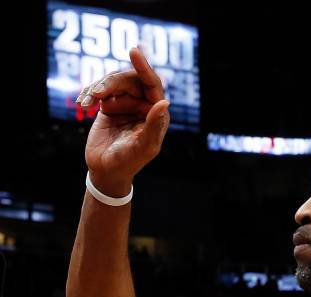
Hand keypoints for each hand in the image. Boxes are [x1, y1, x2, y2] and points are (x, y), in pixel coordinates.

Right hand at [76, 47, 169, 196]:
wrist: (106, 171)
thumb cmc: (129, 161)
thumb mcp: (144, 146)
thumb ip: (153, 125)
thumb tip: (164, 102)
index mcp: (156, 113)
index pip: (153, 84)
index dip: (144, 67)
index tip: (133, 50)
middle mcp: (143, 105)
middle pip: (130, 79)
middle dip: (112, 82)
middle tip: (97, 93)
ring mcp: (126, 104)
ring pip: (113, 82)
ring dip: (98, 88)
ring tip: (87, 102)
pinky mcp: (109, 106)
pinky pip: (100, 90)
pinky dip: (90, 93)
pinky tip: (83, 103)